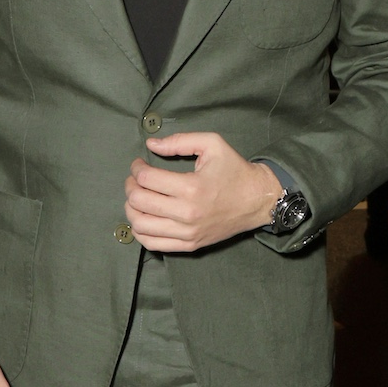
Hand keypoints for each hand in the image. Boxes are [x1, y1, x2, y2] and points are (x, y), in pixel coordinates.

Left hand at [124, 133, 278, 253]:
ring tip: (137, 198)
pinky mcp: (189, 245)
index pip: (147, 179)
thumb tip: (151, 144)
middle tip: (135, 179)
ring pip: (140, 225)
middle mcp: (187, 213)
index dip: (136, 168)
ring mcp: (187, 233)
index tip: (138, 164)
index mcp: (191, 187)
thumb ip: (180, 141)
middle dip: (130, 186)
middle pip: (139, 201)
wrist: (257, 200)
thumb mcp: (212, 144)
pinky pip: (152, 244)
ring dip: (131, 209)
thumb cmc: (234, 170)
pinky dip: (140, 232)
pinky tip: (143, 218)